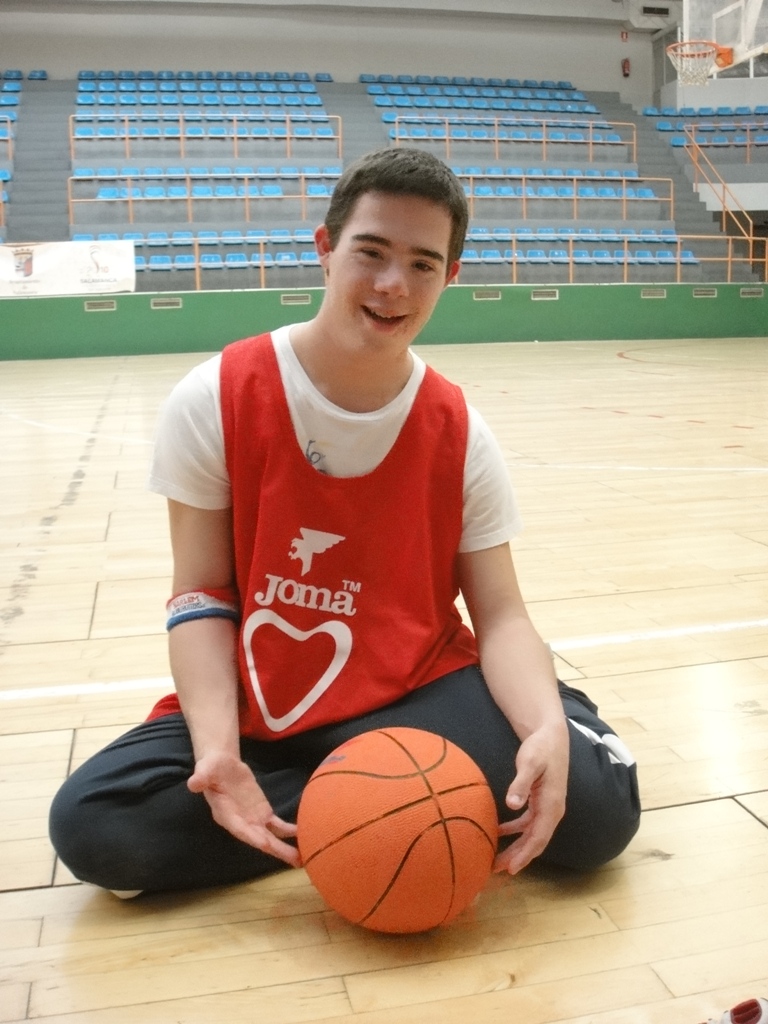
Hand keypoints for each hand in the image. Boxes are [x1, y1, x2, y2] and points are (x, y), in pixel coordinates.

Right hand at [188, 752, 300, 867]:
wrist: (222, 766)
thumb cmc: (211, 768)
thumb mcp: (205, 769)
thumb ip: (201, 777)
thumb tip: (193, 783)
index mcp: (225, 814)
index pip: (240, 828)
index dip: (252, 836)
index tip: (266, 843)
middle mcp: (240, 822)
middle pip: (259, 838)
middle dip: (276, 850)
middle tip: (294, 860)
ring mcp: (253, 820)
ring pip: (270, 837)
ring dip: (285, 848)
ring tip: (302, 859)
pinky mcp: (263, 813)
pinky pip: (277, 826)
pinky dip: (289, 831)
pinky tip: (302, 836)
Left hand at [493, 722, 568, 874]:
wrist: (551, 735)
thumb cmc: (541, 748)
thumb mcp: (530, 762)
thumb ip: (521, 783)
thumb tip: (512, 804)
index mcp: (552, 804)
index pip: (539, 837)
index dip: (525, 854)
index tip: (511, 868)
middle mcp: (552, 810)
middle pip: (536, 841)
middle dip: (519, 857)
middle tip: (497, 870)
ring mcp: (547, 807)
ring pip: (532, 834)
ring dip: (517, 847)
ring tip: (498, 859)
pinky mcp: (540, 802)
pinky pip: (528, 823)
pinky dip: (515, 830)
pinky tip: (499, 832)